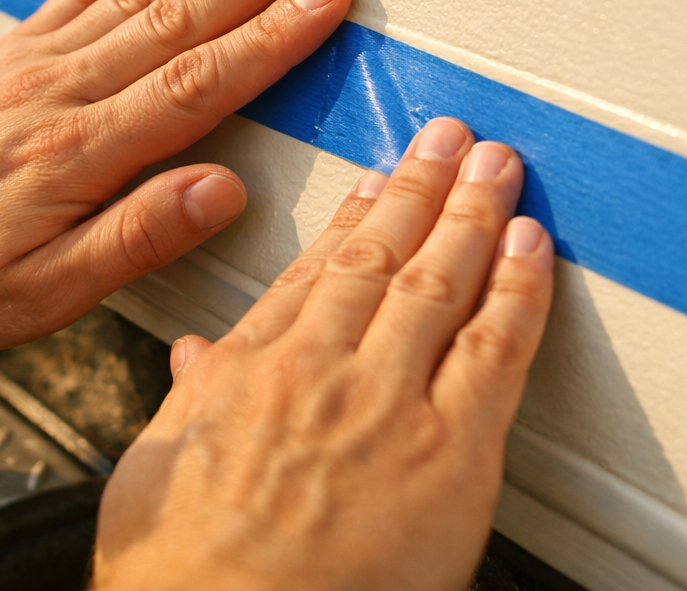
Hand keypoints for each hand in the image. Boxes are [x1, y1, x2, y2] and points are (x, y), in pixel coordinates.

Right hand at [91, 118, 555, 590]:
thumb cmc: (182, 577)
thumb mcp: (154, 470)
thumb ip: (186, 401)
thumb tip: (194, 362)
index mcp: (248, 368)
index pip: (311, 271)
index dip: (350, 219)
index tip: (371, 183)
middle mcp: (318, 369)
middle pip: (380, 255)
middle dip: (419, 186)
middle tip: (446, 139)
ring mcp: (385, 403)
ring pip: (438, 280)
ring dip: (472, 212)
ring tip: (495, 165)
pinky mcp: (447, 452)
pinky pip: (494, 350)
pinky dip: (518, 290)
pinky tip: (532, 246)